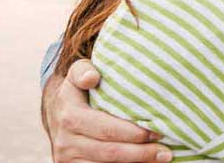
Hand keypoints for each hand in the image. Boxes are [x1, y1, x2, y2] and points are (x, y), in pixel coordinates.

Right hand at [44, 59, 171, 161]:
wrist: (58, 114)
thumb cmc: (79, 91)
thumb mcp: (77, 74)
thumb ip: (83, 70)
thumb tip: (92, 78)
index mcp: (69, 115)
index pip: (105, 128)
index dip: (132, 132)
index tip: (156, 131)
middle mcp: (65, 140)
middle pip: (110, 151)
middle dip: (141, 152)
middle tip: (165, 151)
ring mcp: (68, 157)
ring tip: (161, 158)